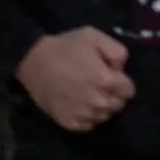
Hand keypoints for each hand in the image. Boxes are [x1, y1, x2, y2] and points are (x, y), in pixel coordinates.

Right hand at [15, 27, 133, 130]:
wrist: (30, 60)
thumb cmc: (63, 47)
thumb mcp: (92, 36)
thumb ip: (116, 51)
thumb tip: (121, 69)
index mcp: (107, 81)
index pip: (129, 90)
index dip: (119, 80)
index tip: (107, 74)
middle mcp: (99, 102)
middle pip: (118, 105)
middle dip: (111, 94)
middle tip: (94, 83)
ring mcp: (85, 115)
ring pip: (104, 116)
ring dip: (99, 106)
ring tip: (84, 92)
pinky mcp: (70, 123)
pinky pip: (88, 124)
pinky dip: (86, 116)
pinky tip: (76, 103)